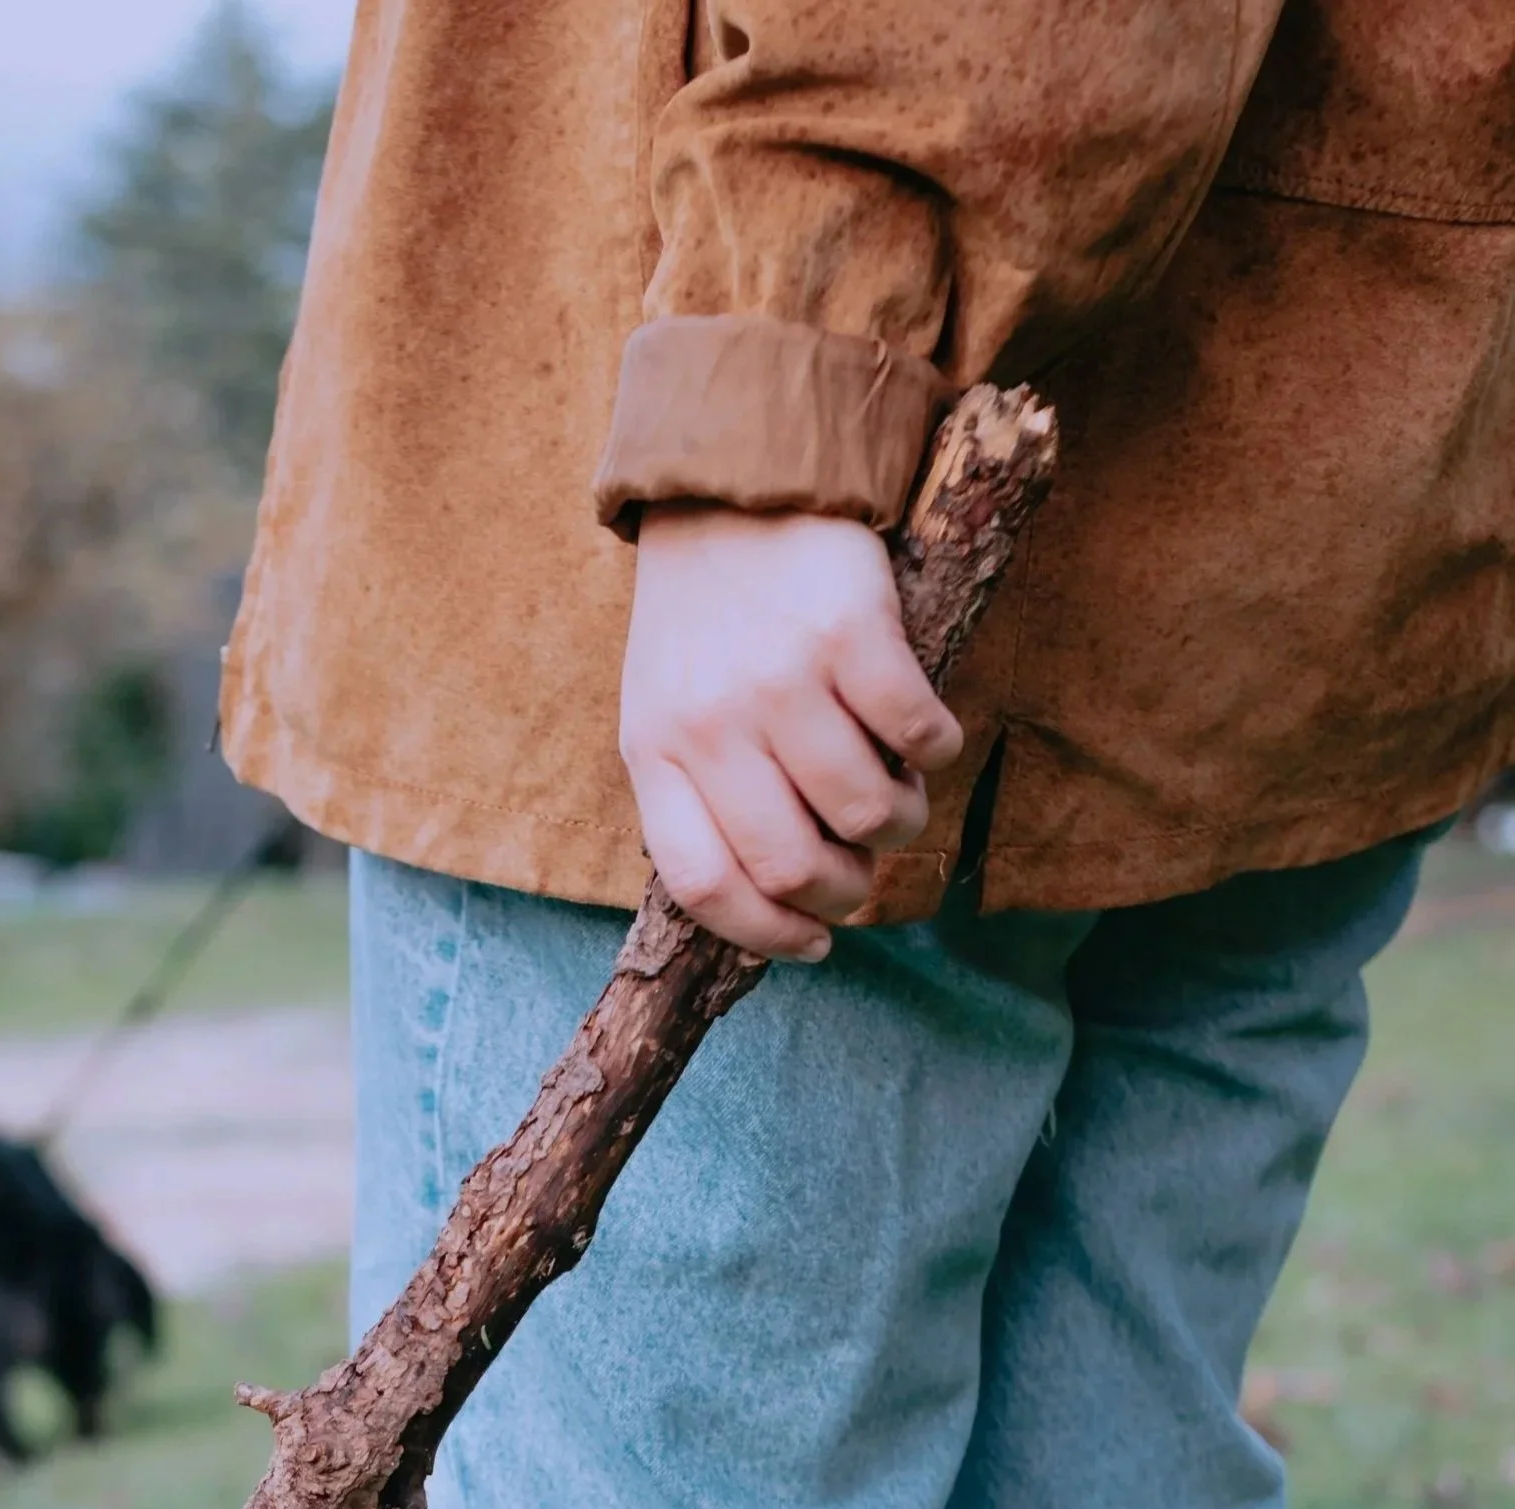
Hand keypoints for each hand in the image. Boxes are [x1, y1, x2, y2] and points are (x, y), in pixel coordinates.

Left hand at [619, 507, 962, 958]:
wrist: (730, 482)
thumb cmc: (704, 620)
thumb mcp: (665, 710)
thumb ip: (699, 797)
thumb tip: (774, 902)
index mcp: (654, 754)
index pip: (704, 886)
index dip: (767, 934)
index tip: (813, 942)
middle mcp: (712, 724)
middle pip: (792, 866)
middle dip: (847, 891)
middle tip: (865, 867)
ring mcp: (781, 679)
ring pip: (866, 812)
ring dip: (901, 822)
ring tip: (896, 792)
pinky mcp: (850, 631)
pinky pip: (919, 735)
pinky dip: (939, 753)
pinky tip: (927, 738)